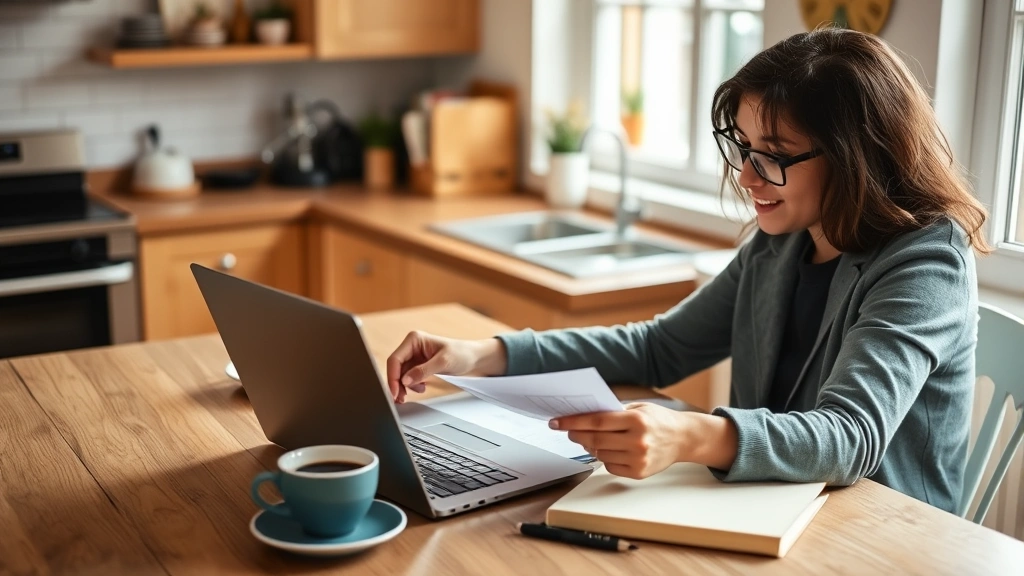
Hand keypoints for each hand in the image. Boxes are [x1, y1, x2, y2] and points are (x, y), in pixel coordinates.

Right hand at [385, 331, 506, 403]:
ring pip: (401, 375)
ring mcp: (414, 356)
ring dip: (406, 386)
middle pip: (395, 368)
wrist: (473, 358)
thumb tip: (404, 380)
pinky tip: (422, 387)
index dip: (392, 377)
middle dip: (398, 384)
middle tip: (401, 399)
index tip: (395, 392)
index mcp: (414, 339)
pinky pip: (408, 377)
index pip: (395, 359)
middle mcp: (411, 346)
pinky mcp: (418, 364)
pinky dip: (412, 385)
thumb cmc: (461, 353)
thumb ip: (423, 371)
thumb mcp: (443, 362)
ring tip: (419, 390)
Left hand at [553, 403, 685, 479]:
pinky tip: (610, 449)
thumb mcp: (639, 407)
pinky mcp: (639, 473)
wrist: (684, 438)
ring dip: (591, 446)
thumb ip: (614, 412)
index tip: (557, 422)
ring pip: (600, 454)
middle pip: (595, 439)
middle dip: (576, 434)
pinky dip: (605, 458)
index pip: (596, 421)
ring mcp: (638, 459)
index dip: (573, 422)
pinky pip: (609, 467)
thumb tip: (583, 417)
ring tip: (591, 439)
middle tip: (567, 430)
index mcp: (637, 420)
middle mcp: (637, 441)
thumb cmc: (659, 420)